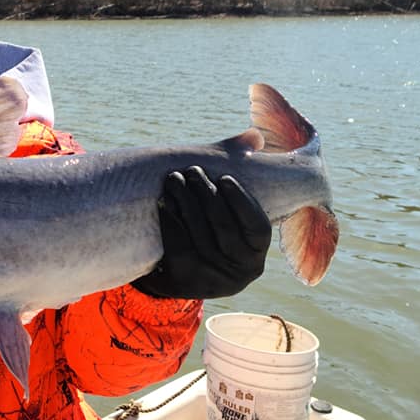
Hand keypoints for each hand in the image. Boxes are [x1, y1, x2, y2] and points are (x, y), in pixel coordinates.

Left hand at [132, 166, 270, 298]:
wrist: (178, 273)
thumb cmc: (210, 231)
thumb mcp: (228, 213)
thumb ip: (237, 177)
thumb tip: (254, 137)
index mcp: (256, 254)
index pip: (256, 226)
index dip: (242, 201)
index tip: (226, 177)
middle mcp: (240, 272)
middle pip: (223, 228)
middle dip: (206, 194)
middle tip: (191, 170)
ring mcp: (213, 280)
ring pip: (199, 235)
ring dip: (184, 202)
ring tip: (173, 179)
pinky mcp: (185, 282)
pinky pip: (178, 247)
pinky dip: (171, 221)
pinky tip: (163, 202)